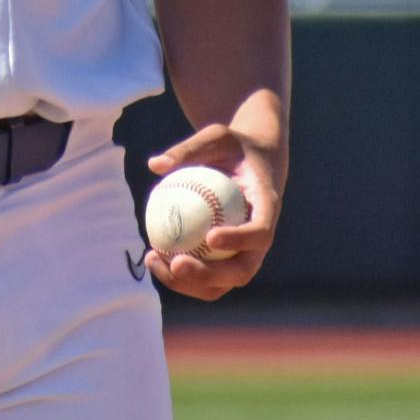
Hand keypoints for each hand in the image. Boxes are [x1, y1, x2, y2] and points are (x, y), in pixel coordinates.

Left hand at [142, 123, 283, 300]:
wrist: (251, 159)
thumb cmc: (232, 145)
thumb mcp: (215, 136)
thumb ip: (188, 149)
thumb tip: (154, 165)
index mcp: (267, 207)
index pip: (261, 232)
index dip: (239, 240)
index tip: (210, 236)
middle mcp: (261, 238)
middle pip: (243, 270)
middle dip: (210, 275)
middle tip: (176, 263)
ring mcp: (246, 253)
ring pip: (222, 283)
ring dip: (189, 283)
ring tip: (154, 261)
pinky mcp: (228, 260)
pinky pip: (206, 277)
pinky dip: (179, 275)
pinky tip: (152, 257)